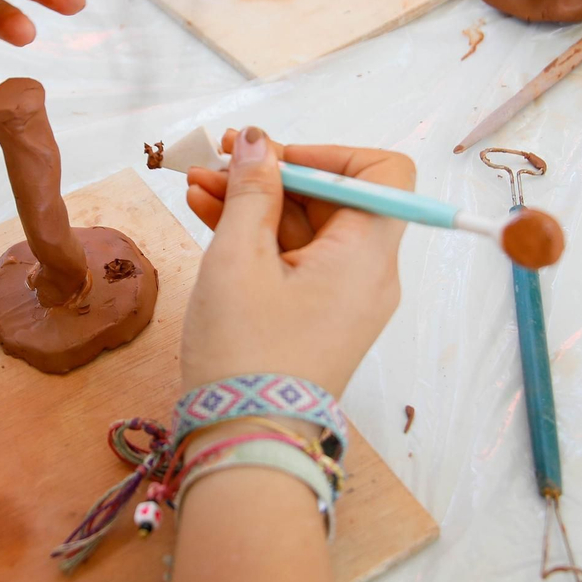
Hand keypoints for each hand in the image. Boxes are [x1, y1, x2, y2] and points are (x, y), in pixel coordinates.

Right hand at [181, 127, 413, 397]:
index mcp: (368, 254)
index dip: (330, 153)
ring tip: (198, 184)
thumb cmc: (246, 351)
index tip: (275, 157)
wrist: (245, 441)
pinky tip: (208, 213)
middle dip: (275, 173)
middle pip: (335, 198)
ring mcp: (344, 298)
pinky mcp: (317, 318)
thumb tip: (257, 141)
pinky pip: (296, 260)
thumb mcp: (239, 257)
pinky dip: (258, 236)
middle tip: (217, 160)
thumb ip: (252, 190)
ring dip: (256, 202)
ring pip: (307, 228)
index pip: (383, 173)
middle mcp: (369, 274)